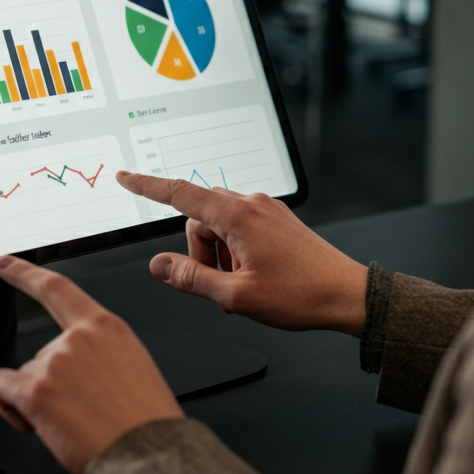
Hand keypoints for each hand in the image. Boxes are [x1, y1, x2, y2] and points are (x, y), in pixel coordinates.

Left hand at [0, 255, 182, 473]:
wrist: (149, 456)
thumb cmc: (146, 423)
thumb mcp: (135, 368)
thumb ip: (100, 356)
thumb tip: (77, 374)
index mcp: (108, 328)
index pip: (58, 289)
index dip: (26, 274)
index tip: (5, 264)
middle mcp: (78, 338)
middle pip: (41, 355)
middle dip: (50, 384)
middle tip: (81, 411)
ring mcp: (55, 362)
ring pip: (24, 377)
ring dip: (36, 401)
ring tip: (73, 423)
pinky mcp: (35, 391)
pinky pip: (2, 390)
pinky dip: (10, 408)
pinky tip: (36, 422)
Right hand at [116, 173, 367, 333]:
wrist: (347, 296)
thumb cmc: (301, 295)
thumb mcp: (236, 296)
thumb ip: (191, 279)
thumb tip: (158, 265)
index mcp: (239, 216)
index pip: (180, 194)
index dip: (148, 187)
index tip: (126, 177)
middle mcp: (252, 204)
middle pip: (199, 218)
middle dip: (200, 252)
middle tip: (220, 285)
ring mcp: (267, 210)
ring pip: (219, 225)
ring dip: (219, 255)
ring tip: (243, 285)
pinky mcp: (276, 220)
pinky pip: (240, 228)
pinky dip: (235, 252)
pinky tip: (255, 277)